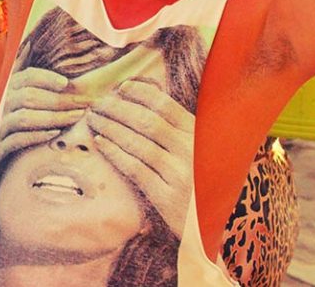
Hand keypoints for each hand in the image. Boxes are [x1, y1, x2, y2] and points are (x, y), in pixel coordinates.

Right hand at [0, 66, 88, 163]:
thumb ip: (50, 92)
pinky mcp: (0, 147)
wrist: (12, 162)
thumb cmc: (32, 126)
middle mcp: (3, 105)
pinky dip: (36, 135)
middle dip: (59, 100)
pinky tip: (55, 134)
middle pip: (28, 96)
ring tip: (75, 117)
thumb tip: (72, 83)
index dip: (46, 77)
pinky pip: (16, 140)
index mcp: (11, 89)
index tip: (66, 83)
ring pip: (24, 117)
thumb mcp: (37, 104)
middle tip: (83, 103)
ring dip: (53, 117)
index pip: (27, 77)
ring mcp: (1, 126)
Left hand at [87, 78, 193, 235]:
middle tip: (98, 103)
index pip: (166, 106)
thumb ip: (185, 127)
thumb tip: (151, 97)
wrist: (221, 228)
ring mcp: (180, 176)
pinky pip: (135, 170)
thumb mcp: (207, 150)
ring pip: (138, 144)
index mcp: (203, 137)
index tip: (121, 87)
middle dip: (118, 109)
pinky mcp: (167, 198)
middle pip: (146, 122)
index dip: (140, 93)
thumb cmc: (207, 182)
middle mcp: (193, 153)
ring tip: (93, 118)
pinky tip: (101, 142)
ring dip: (111, 128)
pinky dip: (116, 153)